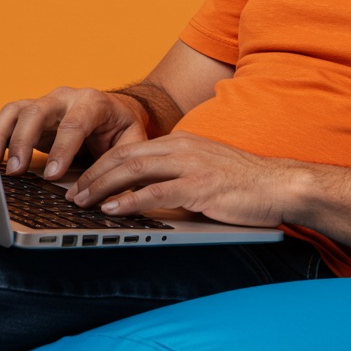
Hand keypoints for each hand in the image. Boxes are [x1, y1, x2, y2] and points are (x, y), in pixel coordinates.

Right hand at [0, 86, 150, 180]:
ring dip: (1, 136)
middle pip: (37, 111)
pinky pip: (6, 118)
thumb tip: (103, 191)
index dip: (62, 149)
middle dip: (23, 141)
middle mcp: (65, 99)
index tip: (52, 176)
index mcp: (93, 103)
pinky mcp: (30, 114)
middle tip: (16, 171)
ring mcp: (45, 104)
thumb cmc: (123, 127)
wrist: (117, 109)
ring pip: (15, 110)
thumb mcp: (133, 141)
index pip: (74, 123)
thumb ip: (121, 162)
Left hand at [66, 131, 301, 228]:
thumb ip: (176, 174)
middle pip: (125, 156)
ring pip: (134, 170)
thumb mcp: (205, 169)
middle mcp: (182, 147)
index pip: (130, 149)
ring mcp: (191, 165)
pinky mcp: (200, 187)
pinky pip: (155, 193)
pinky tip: (112, 210)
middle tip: (71, 193)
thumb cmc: (244, 183)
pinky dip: (128, 201)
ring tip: (81, 202)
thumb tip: (144, 193)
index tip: (81, 180)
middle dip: (93, 174)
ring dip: (102, 187)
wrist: (279, 184)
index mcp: (182, 141)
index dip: (101, 164)